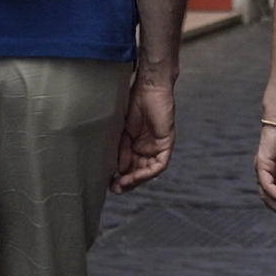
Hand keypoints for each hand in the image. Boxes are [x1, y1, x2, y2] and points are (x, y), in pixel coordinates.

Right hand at [112, 74, 174, 192]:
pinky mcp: (167, 143)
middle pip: (140, 171)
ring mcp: (158, 145)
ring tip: (123, 184)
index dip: (121, 176)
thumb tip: (119, 170)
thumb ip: (121, 150)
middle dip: (128, 182)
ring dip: (136, 180)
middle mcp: (148, 147)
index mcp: (136, 144)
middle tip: (115, 188)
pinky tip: (135, 176)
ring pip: (149, 170)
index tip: (108, 183)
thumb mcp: (122, 132)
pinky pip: (160, 164)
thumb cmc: (134, 103)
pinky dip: (148, 172)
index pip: (130, 166)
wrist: (148, 87)